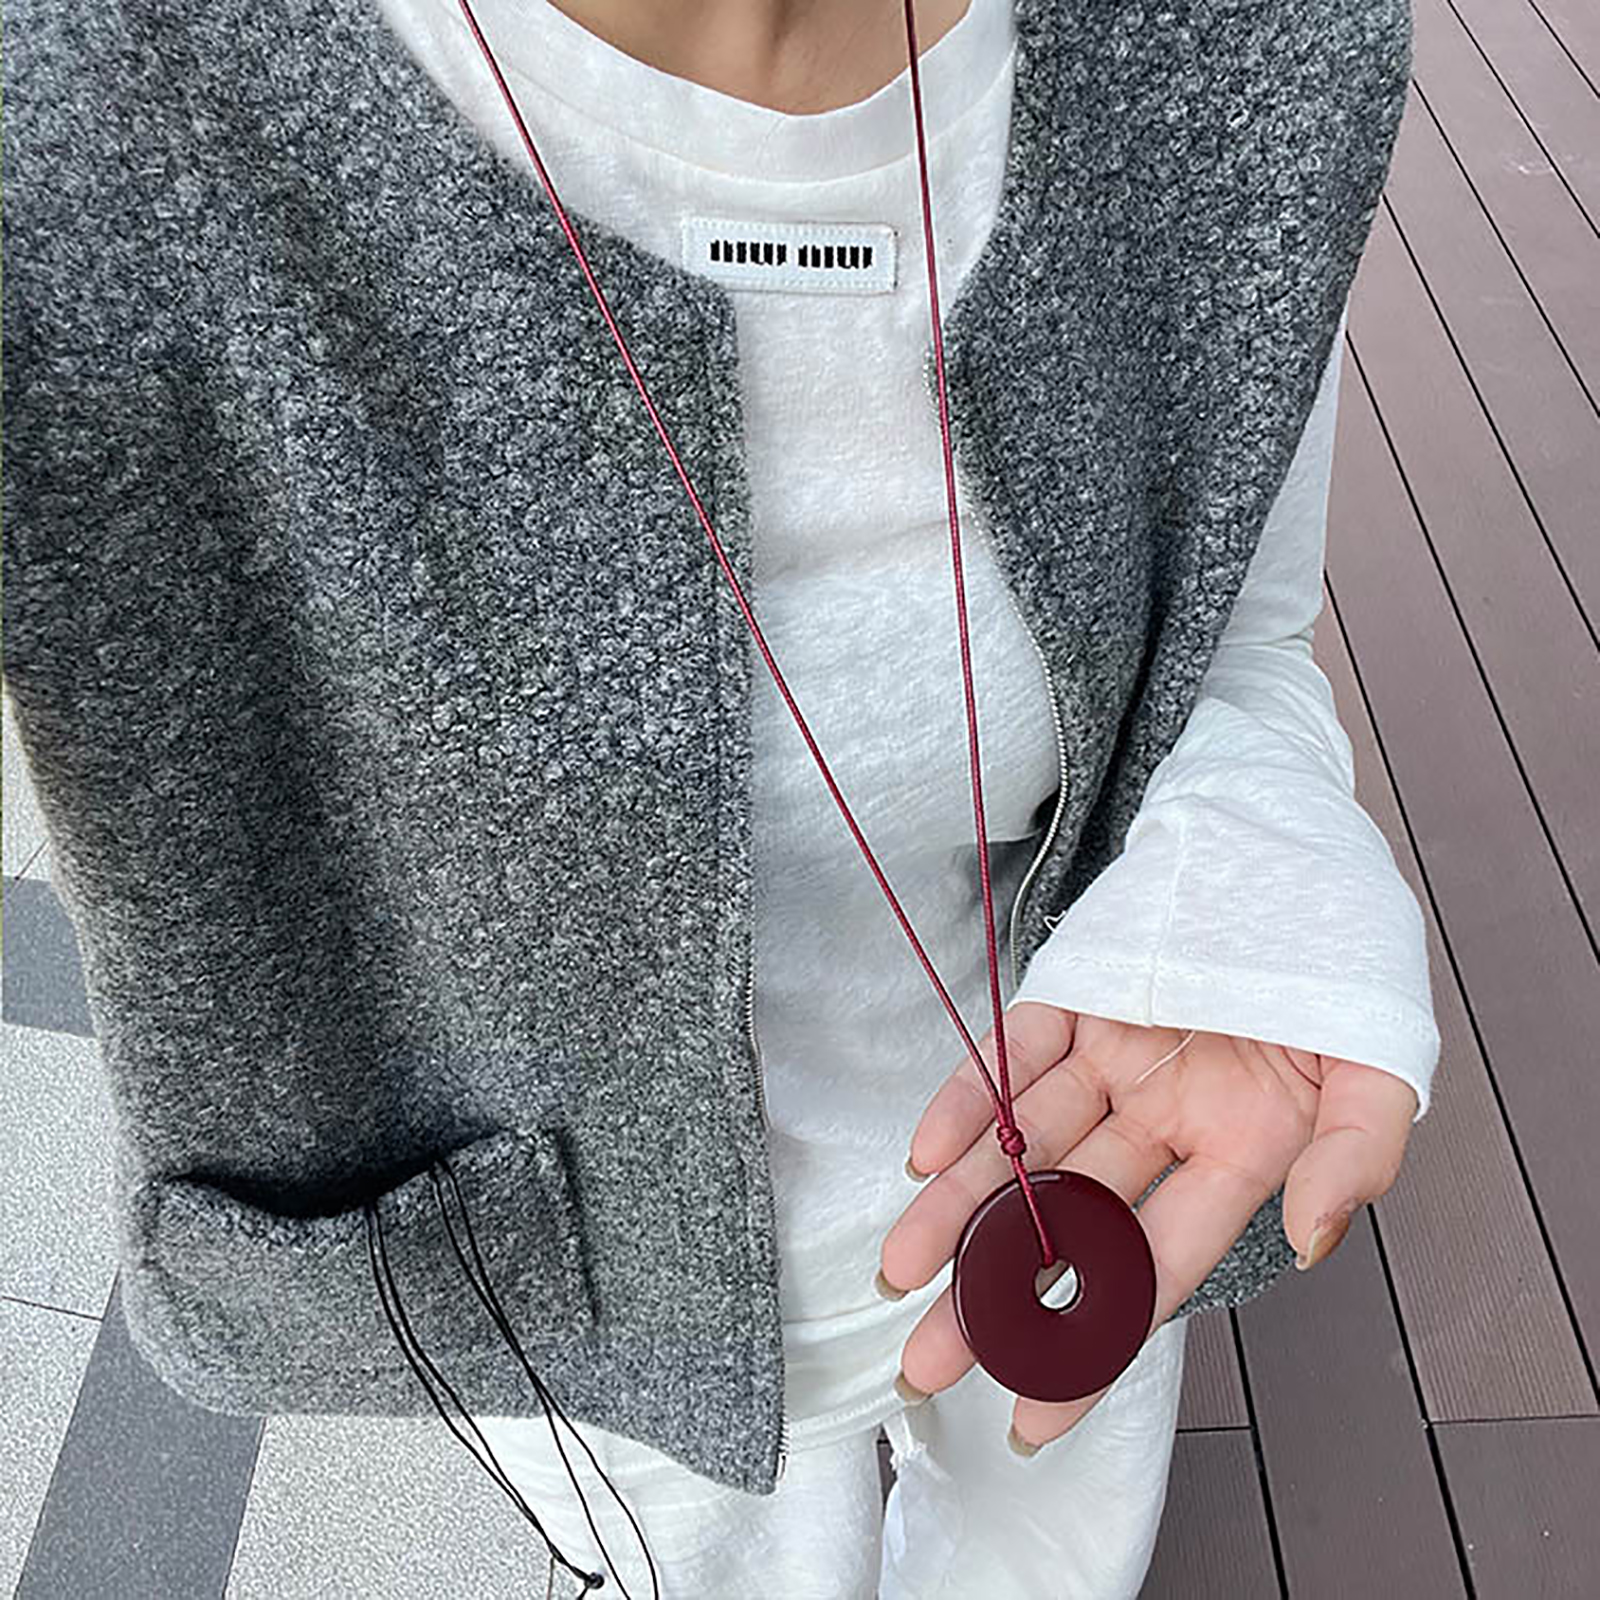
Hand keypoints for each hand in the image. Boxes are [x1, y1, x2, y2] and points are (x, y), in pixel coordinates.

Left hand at [876, 1001, 1418, 1452]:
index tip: (1033, 1410)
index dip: (1093, 1341)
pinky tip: (927, 1154)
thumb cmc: (1347, 960)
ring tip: (902, 1271)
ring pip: (1024, 1146)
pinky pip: (1014, 1054)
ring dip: (960, 1206)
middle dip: (996, 1292)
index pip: (1155, 1268)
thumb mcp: (1380, 1068)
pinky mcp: (1076, 997)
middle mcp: (1165, 1116)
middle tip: (928, 1360)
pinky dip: (972, 1099)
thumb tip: (1312, 1240)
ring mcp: (1114, 1058)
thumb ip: (1354, 1156)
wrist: (1297, 847)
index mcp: (1240, 1149)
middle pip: (1069, 1220)